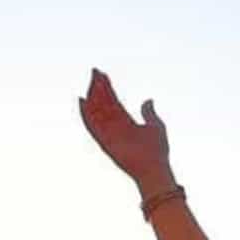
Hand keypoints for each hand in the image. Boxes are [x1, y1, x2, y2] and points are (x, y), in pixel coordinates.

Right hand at [78, 68, 172, 188]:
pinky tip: (82, 101)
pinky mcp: (104, 141)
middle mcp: (115, 127)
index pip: (114, 102)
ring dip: (93, 96)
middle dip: (99, 87)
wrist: (155, 168)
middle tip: (94, 71)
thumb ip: (148, 113)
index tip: (102, 75)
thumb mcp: (156, 126)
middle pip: (104, 103)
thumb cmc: (157, 150)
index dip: (108, 88)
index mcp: (127, 123)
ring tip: (90, 80)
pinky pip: (92, 125)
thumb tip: (148, 99)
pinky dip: (86, 114)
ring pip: (97, 111)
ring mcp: (109, 134)